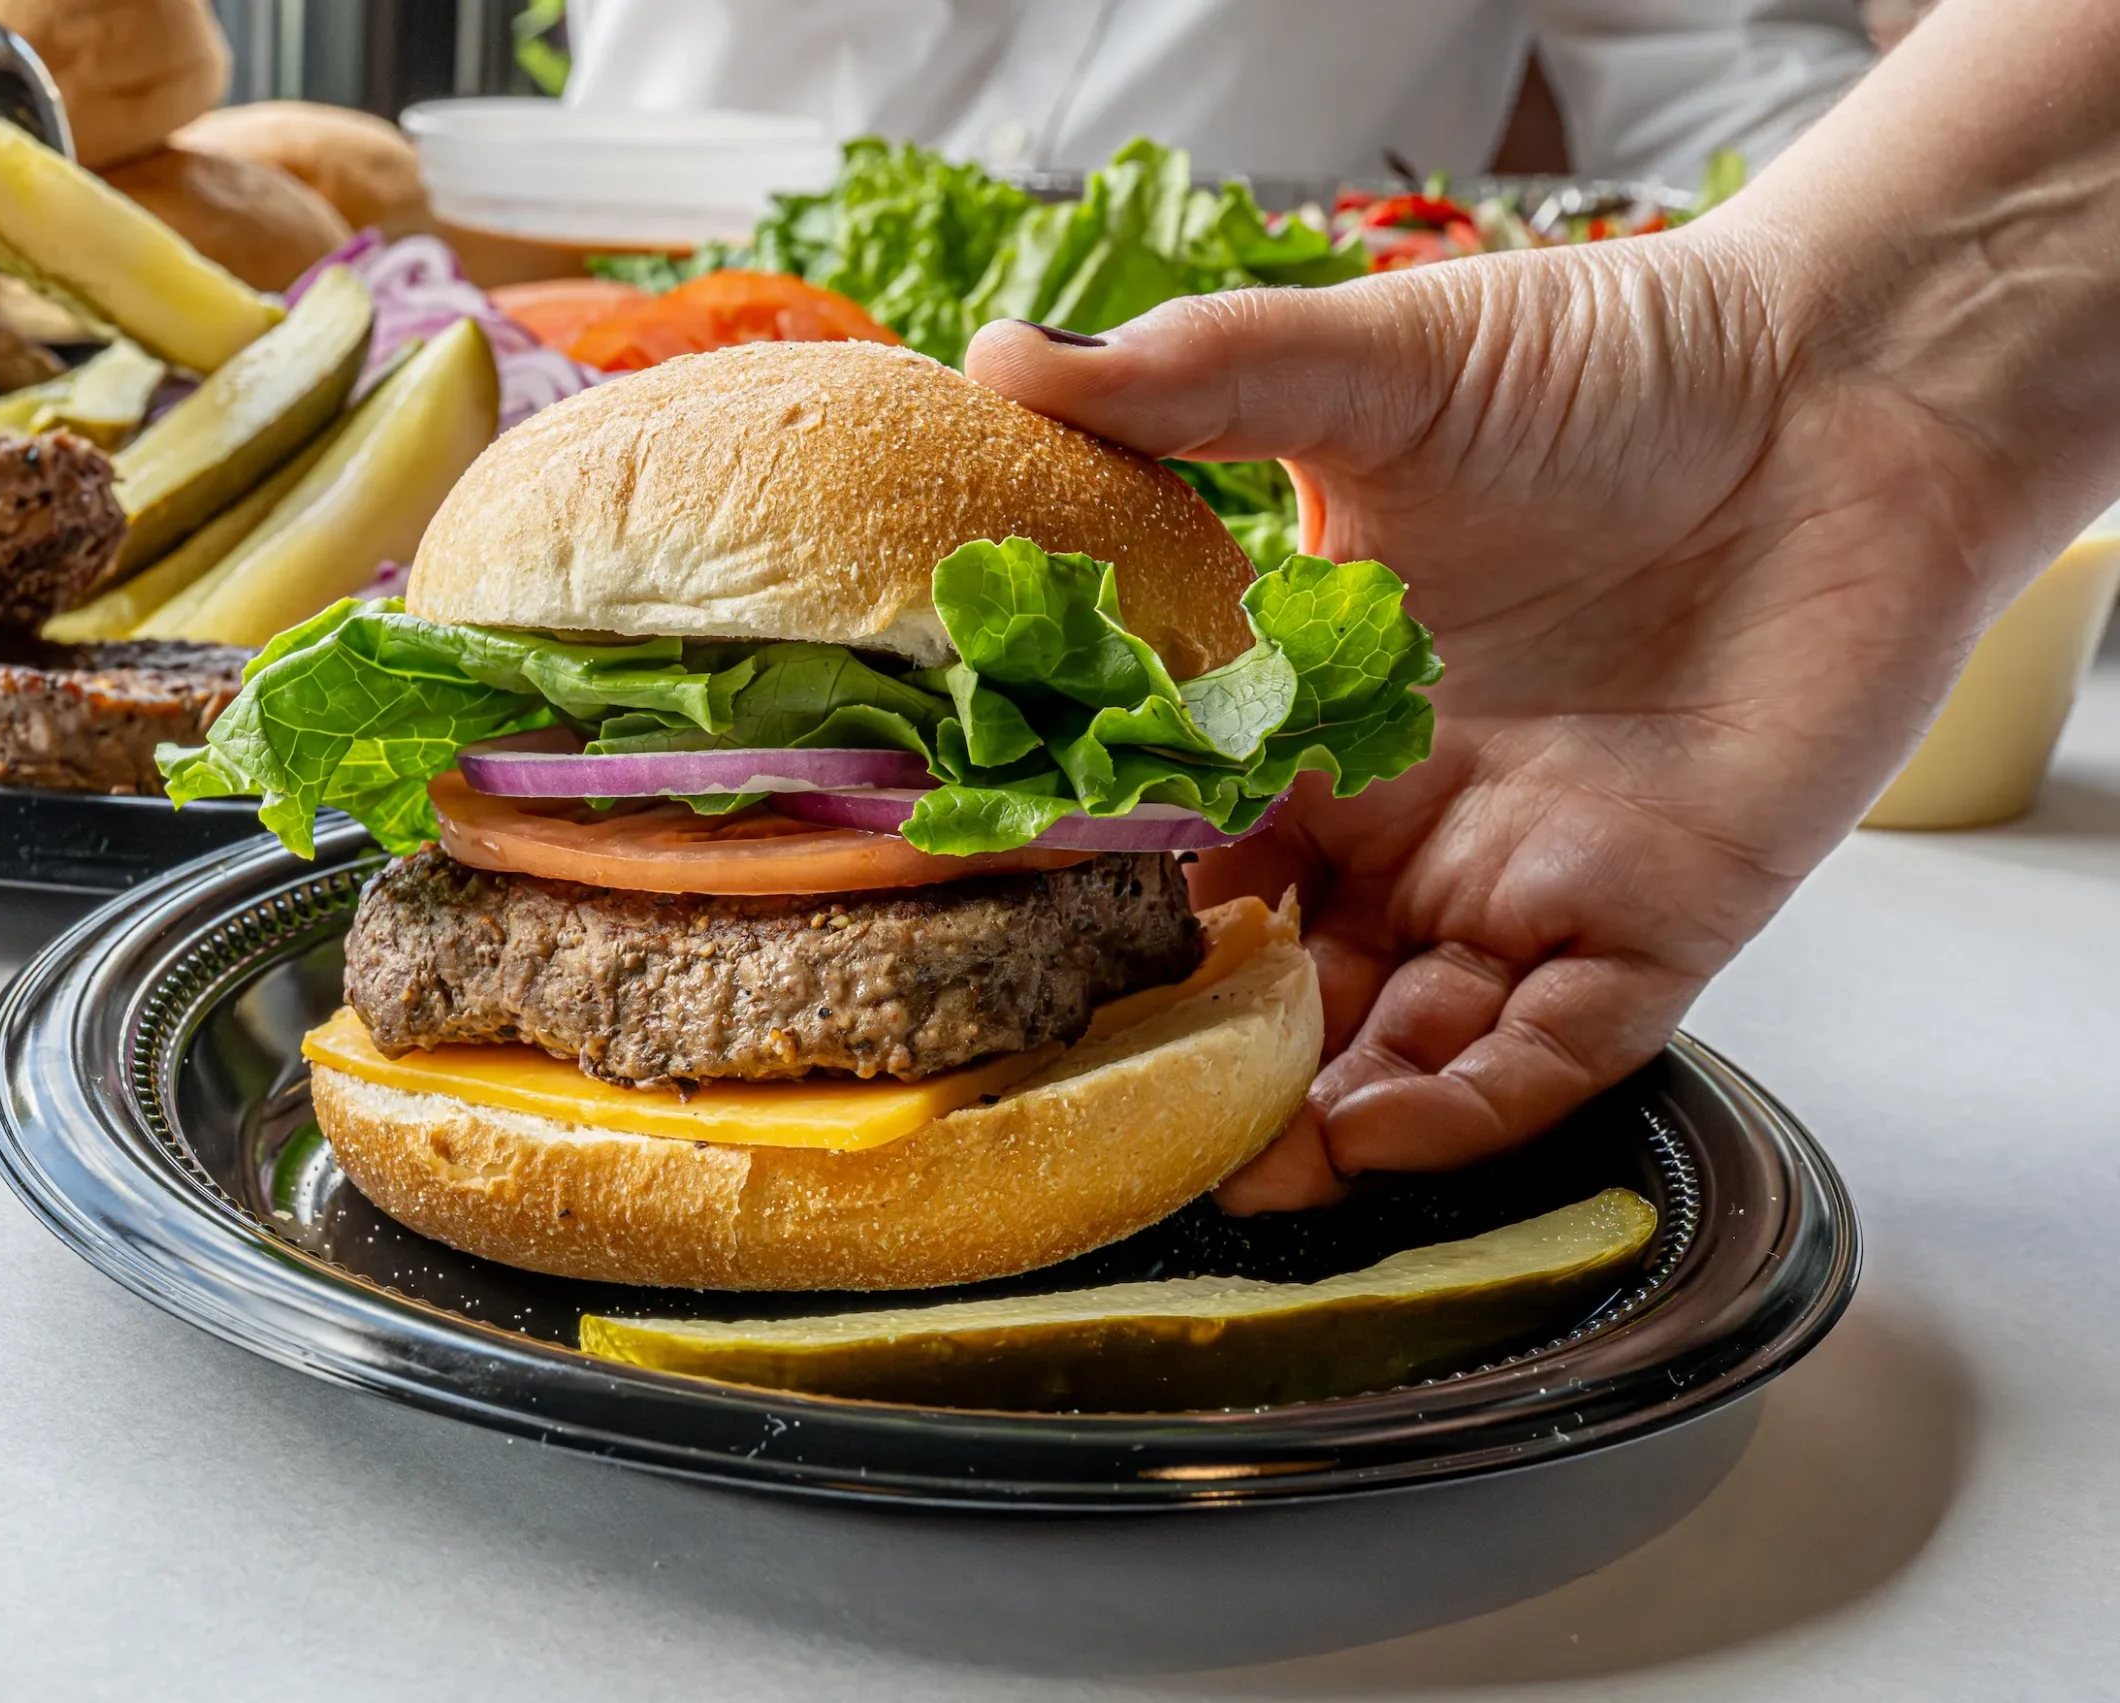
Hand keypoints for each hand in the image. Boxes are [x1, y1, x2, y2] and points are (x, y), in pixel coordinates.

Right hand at [967, 216, 2049, 1208]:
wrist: (1853, 388)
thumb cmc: (1621, 365)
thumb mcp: (1383, 365)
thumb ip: (1201, 379)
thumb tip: (1000, 362)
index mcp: (1324, 711)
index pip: (1190, 840)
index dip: (1112, 904)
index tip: (1013, 954)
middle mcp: (1410, 817)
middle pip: (1282, 972)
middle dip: (1207, 1056)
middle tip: (1110, 1119)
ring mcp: (1527, 880)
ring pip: (1399, 1040)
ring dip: (1319, 1115)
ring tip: (1236, 1169)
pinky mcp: (1654, 923)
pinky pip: (1548, 1055)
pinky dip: (1466, 1108)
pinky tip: (1379, 1131)